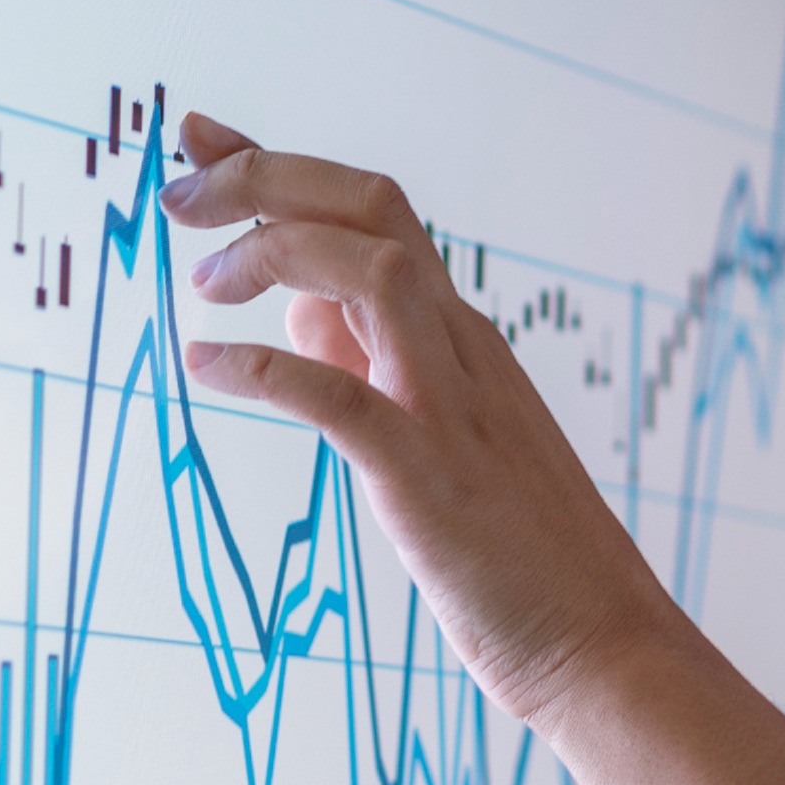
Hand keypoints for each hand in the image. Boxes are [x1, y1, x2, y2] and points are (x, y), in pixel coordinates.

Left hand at [163, 114, 784, 784]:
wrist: (605, 648)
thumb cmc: (518, 556)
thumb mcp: (437, 437)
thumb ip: (373, 366)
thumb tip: (299, 315)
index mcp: (462, 336)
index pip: (370, 212)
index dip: (279, 163)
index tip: (200, 137)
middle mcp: (461, 348)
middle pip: (369, 206)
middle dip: (267, 176)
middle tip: (179, 192)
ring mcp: (450, 407)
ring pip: (368, 269)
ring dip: (273, 251)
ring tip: (202, 283)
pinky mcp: (428, 478)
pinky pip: (341, 396)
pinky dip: (264, 368)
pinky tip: (204, 364)